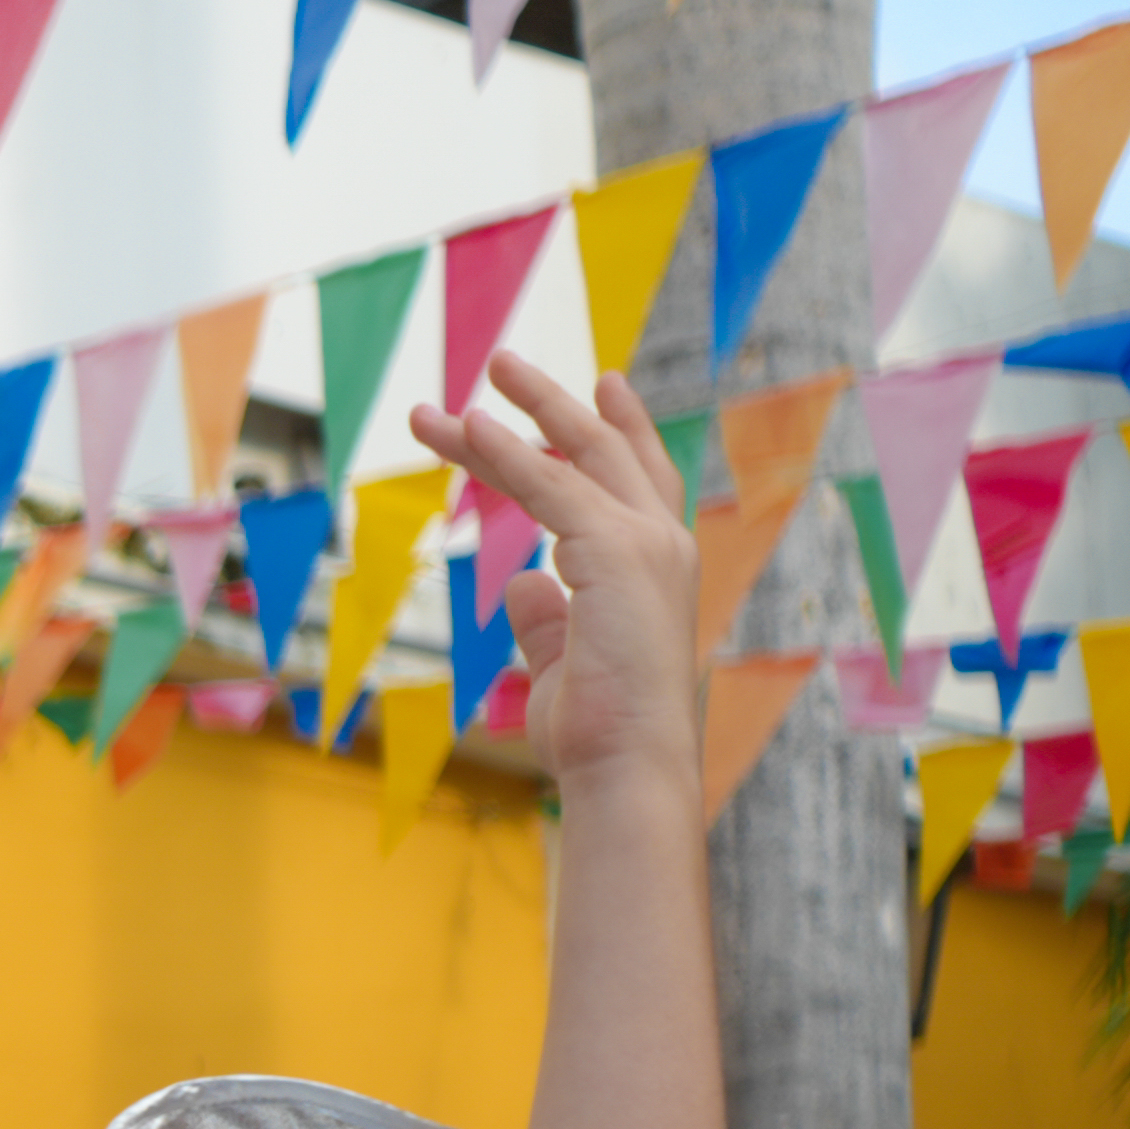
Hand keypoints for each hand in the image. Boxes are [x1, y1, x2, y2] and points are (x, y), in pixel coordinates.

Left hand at [406, 355, 703, 797]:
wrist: (626, 766)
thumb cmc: (598, 731)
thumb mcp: (561, 663)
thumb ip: (544, 619)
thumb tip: (519, 582)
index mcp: (657, 568)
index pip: (641, 480)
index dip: (621, 429)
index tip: (603, 384)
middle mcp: (661, 545)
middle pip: (604, 453)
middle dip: (557, 403)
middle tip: (507, 362)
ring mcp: (644, 544)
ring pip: (573, 455)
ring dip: (522, 408)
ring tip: (479, 366)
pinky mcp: (614, 551)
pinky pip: (546, 486)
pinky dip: (507, 452)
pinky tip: (468, 425)